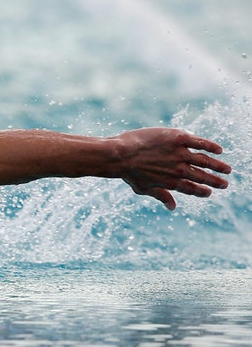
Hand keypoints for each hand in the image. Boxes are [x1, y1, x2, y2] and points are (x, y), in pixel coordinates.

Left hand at [115, 128, 230, 209]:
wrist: (120, 154)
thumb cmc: (127, 172)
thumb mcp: (143, 189)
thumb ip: (160, 196)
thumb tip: (173, 207)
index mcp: (172, 182)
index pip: (192, 189)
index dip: (202, 192)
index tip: (210, 192)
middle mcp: (179, 170)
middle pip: (202, 177)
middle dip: (215, 181)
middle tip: (225, 184)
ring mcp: (180, 154)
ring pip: (205, 160)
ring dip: (218, 166)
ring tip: (227, 170)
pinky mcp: (178, 139)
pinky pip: (199, 142)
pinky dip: (210, 146)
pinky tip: (219, 150)